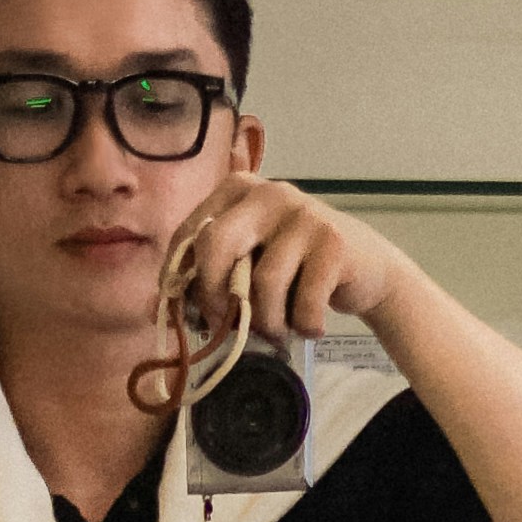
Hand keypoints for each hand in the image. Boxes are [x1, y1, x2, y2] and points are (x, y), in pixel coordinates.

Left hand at [158, 175, 409, 354]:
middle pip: (215, 245)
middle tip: (229, 327)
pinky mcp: (334, 240)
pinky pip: (303, 300)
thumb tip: (155, 309)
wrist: (366, 268)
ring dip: (267, 323)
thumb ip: (207, 275)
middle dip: (214, 297)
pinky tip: (310, 325)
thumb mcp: (249, 262)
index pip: (188, 234)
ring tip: (279, 331)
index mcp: (235, 191)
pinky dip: (304, 325)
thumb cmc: (296, 268)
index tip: (192, 313)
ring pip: (262, 283)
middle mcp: (267, 192)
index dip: (182, 281)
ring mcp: (302, 213)